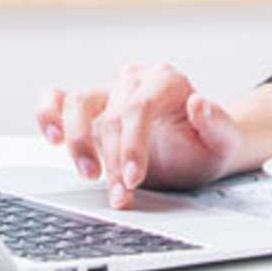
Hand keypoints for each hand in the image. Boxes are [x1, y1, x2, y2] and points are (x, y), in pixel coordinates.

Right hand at [36, 63, 242, 208]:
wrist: (196, 150)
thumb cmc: (206, 146)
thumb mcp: (223, 142)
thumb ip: (217, 124)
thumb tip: (199, 103)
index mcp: (168, 81)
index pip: (139, 107)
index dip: (132, 144)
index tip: (132, 178)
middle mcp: (135, 79)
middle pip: (111, 115)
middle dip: (113, 160)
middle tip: (121, 193)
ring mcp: (109, 90)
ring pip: (78, 102)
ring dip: (78, 141)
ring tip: (89, 173)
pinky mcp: (90, 107)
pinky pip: (58, 100)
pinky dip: (48, 114)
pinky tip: (54, 137)